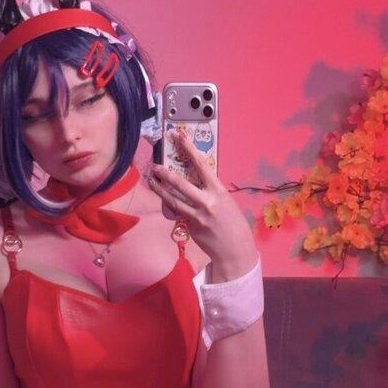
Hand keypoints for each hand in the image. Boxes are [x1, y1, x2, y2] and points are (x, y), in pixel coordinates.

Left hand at [148, 131, 257, 280]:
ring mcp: (196, 216)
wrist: (235, 250)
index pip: (201, 165)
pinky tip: (164, 200)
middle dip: (166, 174)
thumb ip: (210, 191)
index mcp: (218, 191)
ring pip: (173, 200)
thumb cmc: (233, 223)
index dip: (189, 149)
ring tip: (152, 181)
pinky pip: (178, 213)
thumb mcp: (226, 202)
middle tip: (155, 165)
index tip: (179, 136)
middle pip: (181, 184)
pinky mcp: (190, 227)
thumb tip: (196, 182)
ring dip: (160, 190)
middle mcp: (206, 202)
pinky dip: (171, 206)